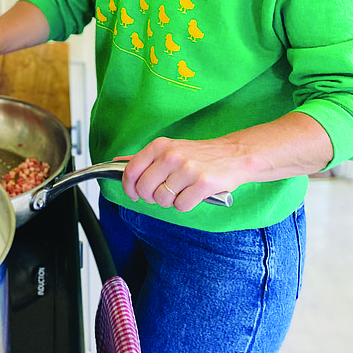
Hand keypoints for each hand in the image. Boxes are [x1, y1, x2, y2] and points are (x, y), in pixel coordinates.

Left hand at [116, 135, 241, 212]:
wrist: (233, 155)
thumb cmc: (198, 155)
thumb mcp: (169, 148)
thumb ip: (144, 158)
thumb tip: (118, 162)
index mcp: (160, 146)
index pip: (131, 170)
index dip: (129, 187)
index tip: (134, 194)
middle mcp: (171, 155)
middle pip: (144, 189)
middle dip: (151, 197)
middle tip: (163, 193)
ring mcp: (187, 169)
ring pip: (162, 200)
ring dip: (170, 201)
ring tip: (182, 191)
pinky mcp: (202, 184)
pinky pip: (180, 206)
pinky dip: (185, 205)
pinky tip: (193, 194)